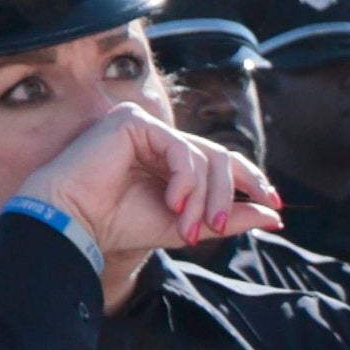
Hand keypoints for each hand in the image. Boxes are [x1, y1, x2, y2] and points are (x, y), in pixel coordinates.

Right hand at [5, 105, 275, 302]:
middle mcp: (160, 139)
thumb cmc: (119, 225)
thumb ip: (229, 217)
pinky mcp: (134, 122)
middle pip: (218, 157)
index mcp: (170, 161)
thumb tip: (274, 216)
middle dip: (225, 194)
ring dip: (201, 195)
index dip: (252, 179)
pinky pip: (179, 147)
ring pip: (201, 155)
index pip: (221, 161)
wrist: (74, 224)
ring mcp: (147, 127)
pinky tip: (174, 203)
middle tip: (216, 227)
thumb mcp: (186, 225)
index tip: (276, 205)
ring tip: (188, 226)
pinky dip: (185, 178)